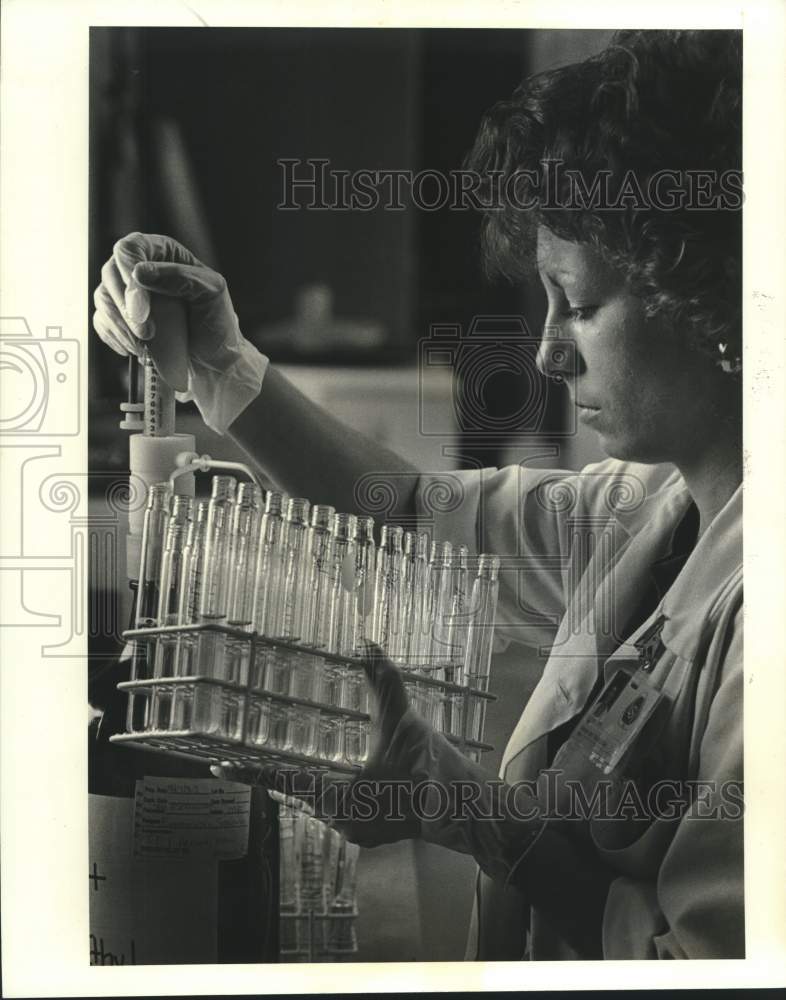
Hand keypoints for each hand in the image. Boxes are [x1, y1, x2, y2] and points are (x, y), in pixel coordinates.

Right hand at [92, 232, 267, 433]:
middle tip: (147, 333)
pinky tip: (135, 348)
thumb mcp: (211, 292)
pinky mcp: (121, 317)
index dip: (128, 275)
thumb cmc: (216, 321)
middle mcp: (141, 268)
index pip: (130, 248)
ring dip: (120, 326)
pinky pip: (102, 321)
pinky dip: (114, 337)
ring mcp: (128, 293)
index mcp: (163, 253)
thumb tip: (139, 272)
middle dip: (125, 308)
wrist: (214, 358)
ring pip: (103, 298)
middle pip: (111, 273)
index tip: (141, 308)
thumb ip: (180, 277)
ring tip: (145, 346)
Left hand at [212, 643, 425, 845]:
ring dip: (304, 785)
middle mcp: (341, 820)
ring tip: (281, 767)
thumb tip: (367, 641)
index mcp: (339, 796)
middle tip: (244, 760)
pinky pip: (337, 812)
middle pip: (297, 794)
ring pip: (317, 805)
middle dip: (275, 775)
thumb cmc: (430, 767)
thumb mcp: (402, 719)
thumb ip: (381, 679)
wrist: (466, 810)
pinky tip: (329, 781)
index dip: (250, 772)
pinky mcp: (371, 832)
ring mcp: (356, 831)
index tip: (219, 766)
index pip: (284, 781)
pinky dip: (327, 795)